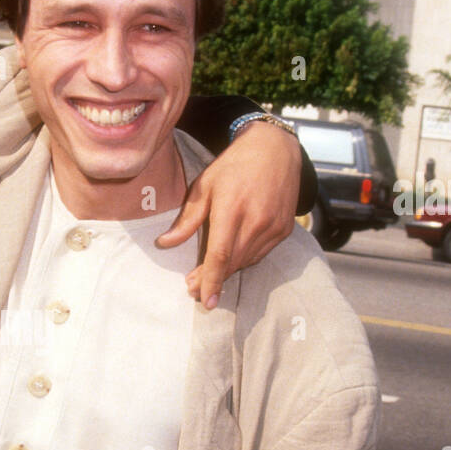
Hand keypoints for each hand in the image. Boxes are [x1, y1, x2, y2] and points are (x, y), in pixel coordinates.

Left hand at [156, 121, 301, 309]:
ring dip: (227, 271)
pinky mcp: (285, 229)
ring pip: (246, 261)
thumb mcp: (204, 186)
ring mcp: (274, 227)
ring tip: (208, 274)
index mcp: (232, 210)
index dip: (210, 280)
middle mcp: (257, 222)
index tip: (203, 300)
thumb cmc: (234, 165)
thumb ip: (187, 219)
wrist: (275, 149)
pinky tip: (231, 257)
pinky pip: (260, 254)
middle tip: (193, 287)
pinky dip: (244, 259)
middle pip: (232, 263)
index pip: (220, 255)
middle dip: (212, 279)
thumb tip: (165, 243)